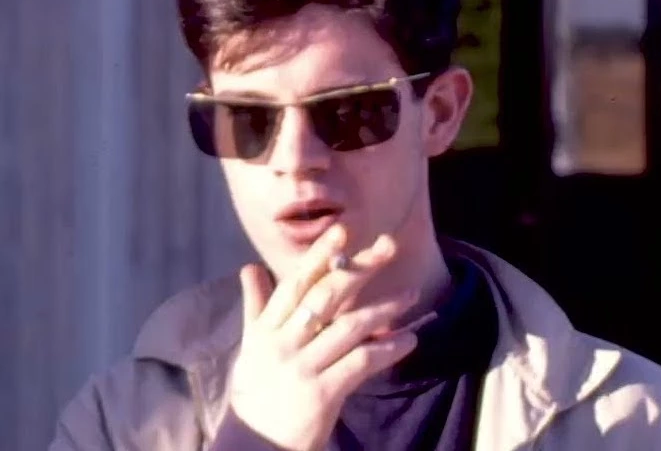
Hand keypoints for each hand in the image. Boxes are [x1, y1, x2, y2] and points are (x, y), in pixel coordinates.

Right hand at [228, 226, 419, 450]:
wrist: (253, 445)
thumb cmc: (256, 392)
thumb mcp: (250, 347)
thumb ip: (255, 306)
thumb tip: (249, 268)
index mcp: (267, 327)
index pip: (296, 283)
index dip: (320, 255)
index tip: (344, 230)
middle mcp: (283, 342)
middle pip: (326, 296)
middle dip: (358, 268)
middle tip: (389, 246)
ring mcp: (302, 367)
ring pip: (348, 327)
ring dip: (384, 307)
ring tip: (412, 293)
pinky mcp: (322, 394)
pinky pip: (360, 363)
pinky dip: (387, 349)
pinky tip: (408, 340)